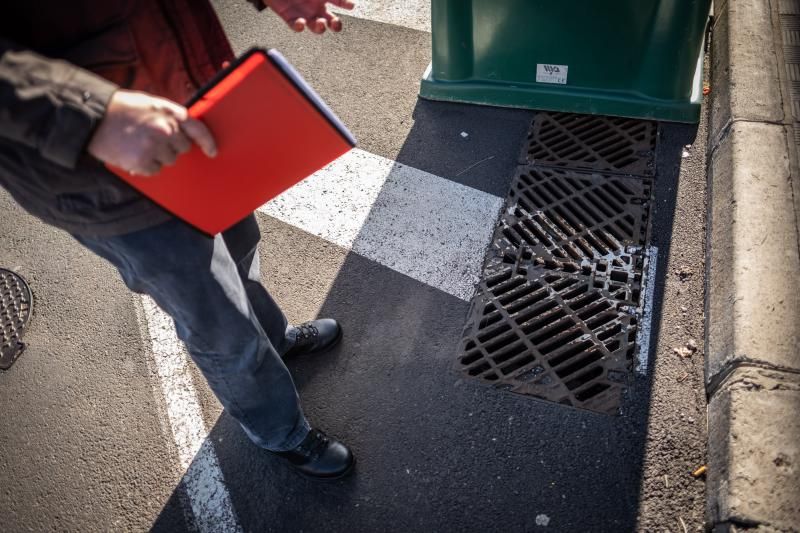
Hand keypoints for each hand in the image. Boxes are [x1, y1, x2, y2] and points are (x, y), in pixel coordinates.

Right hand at [87, 90, 216, 175]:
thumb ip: (169, 116)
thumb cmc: (121, 109)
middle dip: (171, 146)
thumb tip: (183, 132)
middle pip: (182, 148)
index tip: (212, 152)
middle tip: (151, 138)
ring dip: (157, 156)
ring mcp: (155, 147)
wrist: (93, 117)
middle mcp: (166, 130)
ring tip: (138, 143)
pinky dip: (145, 165)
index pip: (198, 129)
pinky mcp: (143, 162)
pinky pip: (154, 170)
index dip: (207, 142)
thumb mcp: (150, 104)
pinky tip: (132, 153)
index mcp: (170, 113)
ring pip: (169, 160)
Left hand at [266, 0, 354, 33]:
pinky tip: (301, 23)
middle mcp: (315, 8)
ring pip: (315, 27)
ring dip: (319, 28)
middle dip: (335, 25)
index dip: (345, 4)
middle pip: (329, 21)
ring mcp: (303, 14)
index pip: (338, 2)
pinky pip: (296, 27)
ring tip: (319, 23)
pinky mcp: (289, 18)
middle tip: (335, 23)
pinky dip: (299, 27)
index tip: (351, 6)